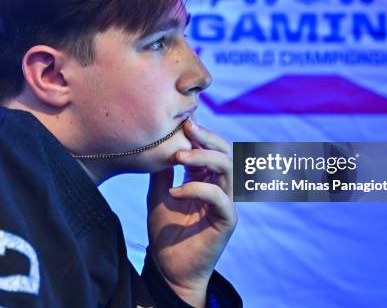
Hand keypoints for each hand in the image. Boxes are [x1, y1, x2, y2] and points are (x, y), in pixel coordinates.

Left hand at [147, 119, 236, 306]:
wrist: (167, 266)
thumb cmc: (165, 231)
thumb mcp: (158, 193)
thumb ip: (163, 170)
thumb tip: (160, 141)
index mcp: (206, 178)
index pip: (210, 148)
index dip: (199, 133)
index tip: (182, 119)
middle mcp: (220, 187)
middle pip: (225, 152)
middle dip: (207, 137)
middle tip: (187, 127)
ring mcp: (226, 202)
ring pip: (228, 168)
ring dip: (204, 158)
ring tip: (179, 158)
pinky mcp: (227, 220)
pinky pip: (219, 197)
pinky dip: (197, 189)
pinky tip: (176, 191)